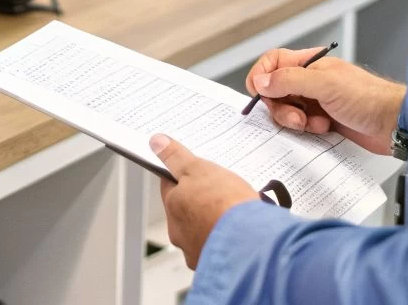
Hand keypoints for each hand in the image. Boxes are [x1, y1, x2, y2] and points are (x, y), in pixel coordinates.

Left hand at [151, 134, 257, 268]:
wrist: (252, 242)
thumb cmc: (225, 205)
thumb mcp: (198, 169)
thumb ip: (176, 157)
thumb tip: (156, 142)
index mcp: (173, 207)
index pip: (170, 186)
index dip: (183, 176)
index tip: (195, 172)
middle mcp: (180, 233)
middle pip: (187, 211)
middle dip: (201, 202)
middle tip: (222, 193)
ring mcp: (197, 251)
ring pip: (204, 231)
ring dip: (215, 224)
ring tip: (236, 214)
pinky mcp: (217, 266)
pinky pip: (220, 249)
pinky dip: (228, 241)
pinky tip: (241, 233)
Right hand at [245, 47, 404, 154]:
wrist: (395, 124)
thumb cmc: (368, 98)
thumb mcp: (325, 84)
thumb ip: (290, 80)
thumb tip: (261, 80)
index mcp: (310, 64)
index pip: (273, 62)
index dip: (262, 75)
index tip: (259, 93)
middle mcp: (310, 81)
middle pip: (276, 91)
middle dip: (281, 107)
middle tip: (297, 116)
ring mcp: (316, 102)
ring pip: (287, 111)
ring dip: (296, 121)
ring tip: (315, 124)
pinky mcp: (323, 121)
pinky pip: (301, 127)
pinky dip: (308, 130)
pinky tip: (325, 130)